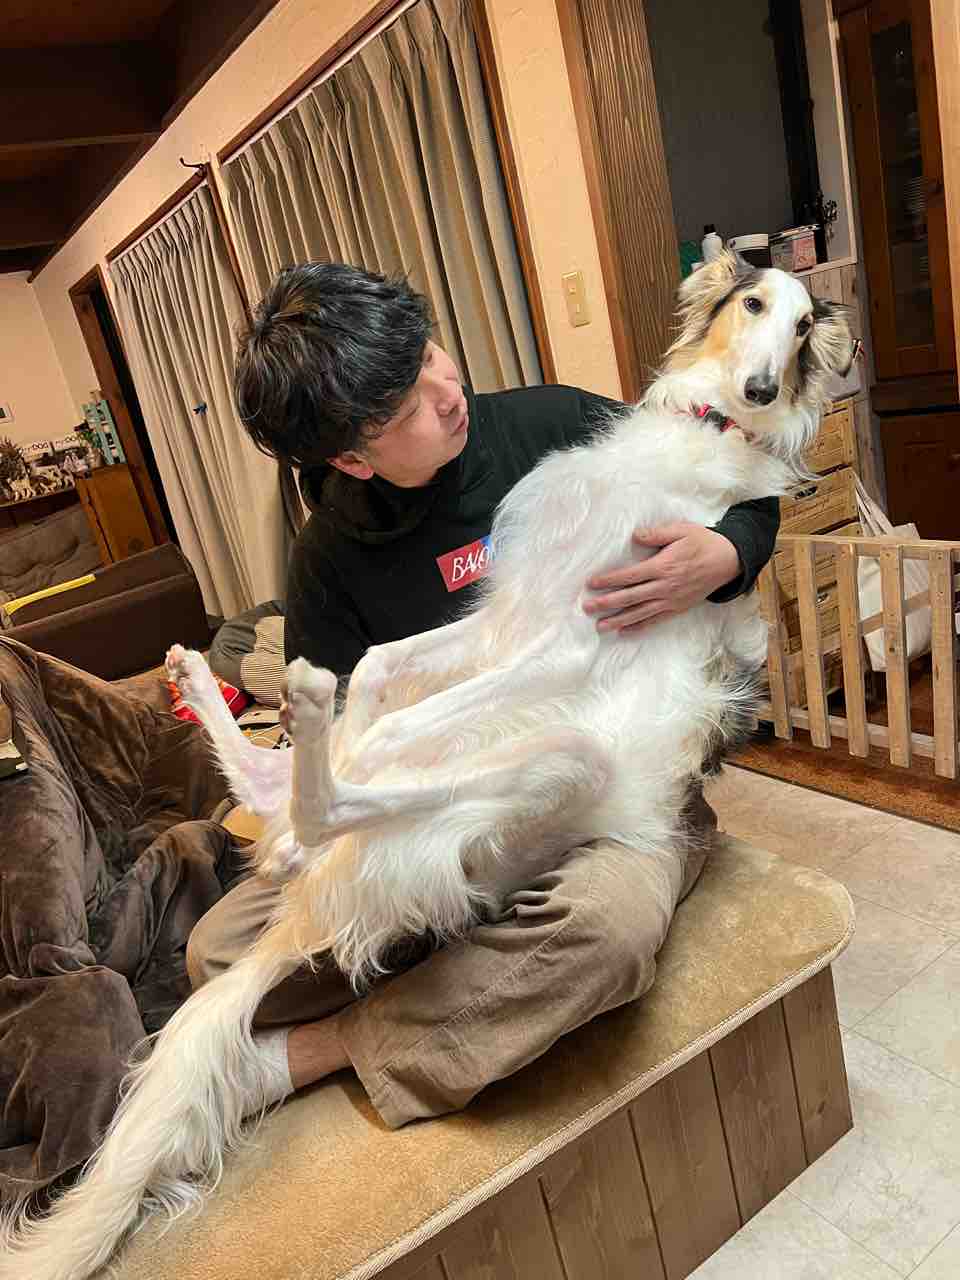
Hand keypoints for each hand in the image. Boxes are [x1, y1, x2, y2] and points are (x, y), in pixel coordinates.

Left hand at [583, 522, 741, 631]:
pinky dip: (639, 627)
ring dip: (618, 620)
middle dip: (607, 603)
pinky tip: (624, 631)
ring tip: (600, 626)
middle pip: (630, 597)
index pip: (630, 576)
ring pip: (640, 612)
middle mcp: (665, 587)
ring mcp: (671, 600)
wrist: (728, 561)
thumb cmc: (702, 542)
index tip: (591, 583)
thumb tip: (635, 536)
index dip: (609, 580)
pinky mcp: (677, 608)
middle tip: (587, 607)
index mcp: (663, 566)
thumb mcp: (681, 530)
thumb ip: (657, 534)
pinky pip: (655, 620)